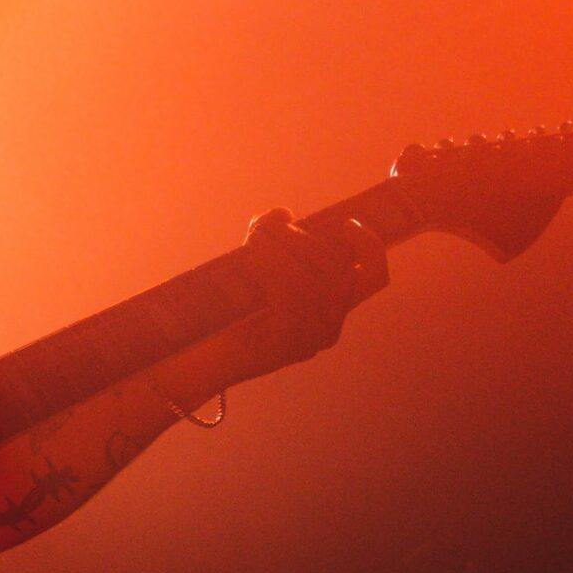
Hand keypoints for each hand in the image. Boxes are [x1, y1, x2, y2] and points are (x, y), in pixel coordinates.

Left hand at [227, 208, 387, 378]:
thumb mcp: (257, 270)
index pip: (373, 277)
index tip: (347, 223)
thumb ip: (273, 238)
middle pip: (336, 271)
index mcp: (331, 311)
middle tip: (266, 226)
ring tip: (255, 236)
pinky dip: (274, 268)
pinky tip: (254, 255)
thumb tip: (282, 213)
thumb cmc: (228, 313)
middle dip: (301, 240)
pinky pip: (290, 296)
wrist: (199, 359)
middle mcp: (328, 328)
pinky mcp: (286, 345)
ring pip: (313, 281)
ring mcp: (310, 341)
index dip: (369, 246)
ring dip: (283, 250)